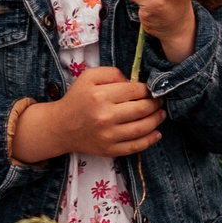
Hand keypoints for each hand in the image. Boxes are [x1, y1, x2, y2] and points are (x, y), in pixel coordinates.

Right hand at [12, 66, 164, 163]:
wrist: (61, 127)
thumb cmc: (77, 99)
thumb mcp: (88, 77)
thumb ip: (112, 72)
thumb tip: (133, 81)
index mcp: (100, 96)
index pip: (134, 90)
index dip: (147, 89)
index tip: (150, 89)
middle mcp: (105, 116)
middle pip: (141, 109)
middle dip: (155, 103)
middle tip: (159, 101)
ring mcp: (108, 136)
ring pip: (142, 128)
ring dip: (157, 120)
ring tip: (161, 114)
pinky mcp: (110, 150)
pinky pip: (135, 147)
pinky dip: (150, 140)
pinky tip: (156, 133)